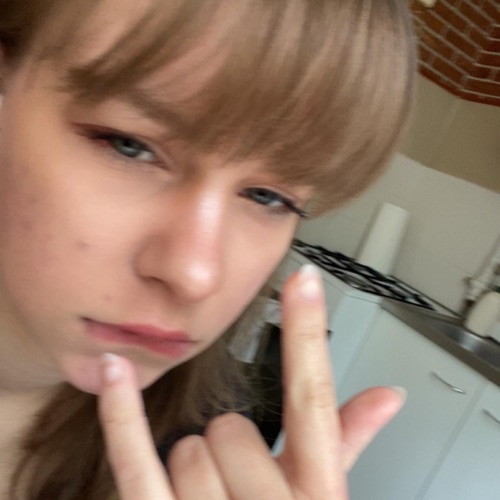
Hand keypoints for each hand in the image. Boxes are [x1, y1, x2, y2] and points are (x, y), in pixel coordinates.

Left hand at [98, 265, 404, 498]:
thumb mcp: (323, 498)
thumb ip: (349, 441)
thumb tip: (386, 395)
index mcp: (319, 493)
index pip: (314, 397)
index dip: (308, 334)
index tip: (303, 279)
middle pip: (232, 426)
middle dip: (229, 450)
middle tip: (238, 487)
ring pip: (188, 448)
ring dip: (191, 470)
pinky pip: (136, 462)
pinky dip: (121, 414)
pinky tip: (114, 371)